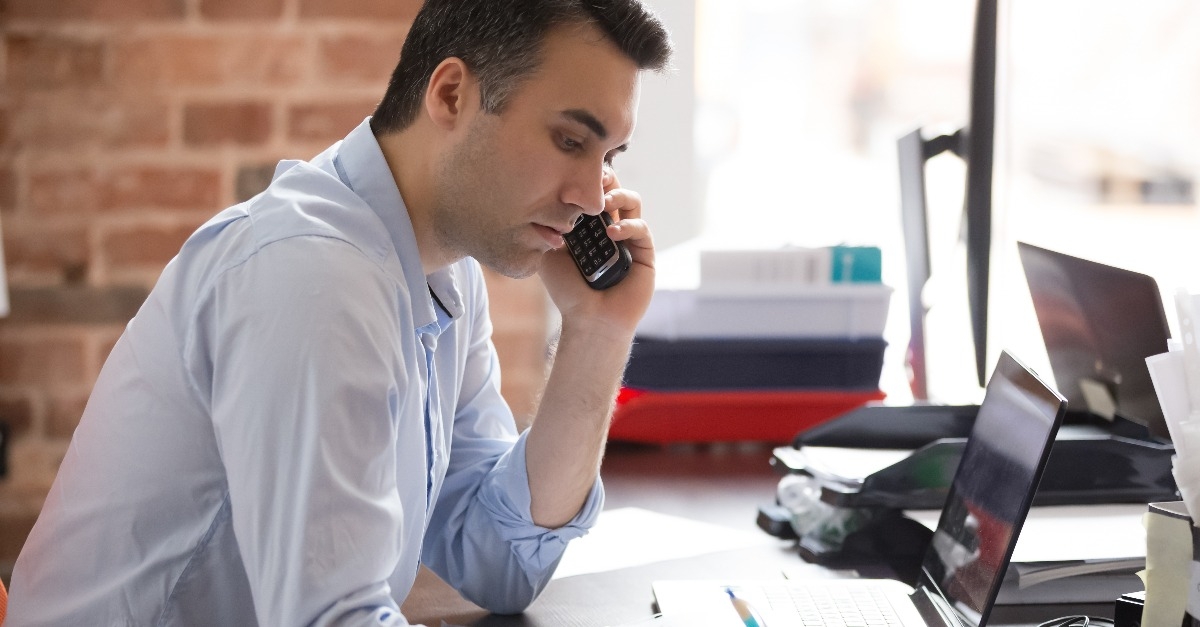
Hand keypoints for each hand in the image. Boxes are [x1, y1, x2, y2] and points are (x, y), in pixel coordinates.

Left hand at [539, 168, 654, 338]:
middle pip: (613, 190)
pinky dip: (627, 225)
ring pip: (632, 201)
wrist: (588, 319)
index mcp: (589, 226)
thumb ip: (547, 230)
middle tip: (593, 179)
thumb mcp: (548, 255)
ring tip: (603, 203)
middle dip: (605, 180)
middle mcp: (610, 227)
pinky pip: (641, 228)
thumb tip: (543, 202)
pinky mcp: (644, 252)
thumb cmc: (568, 291)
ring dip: (618, 195)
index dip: (586, 180)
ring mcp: (629, 238)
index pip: (592, 193)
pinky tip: (611, 233)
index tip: (574, 173)